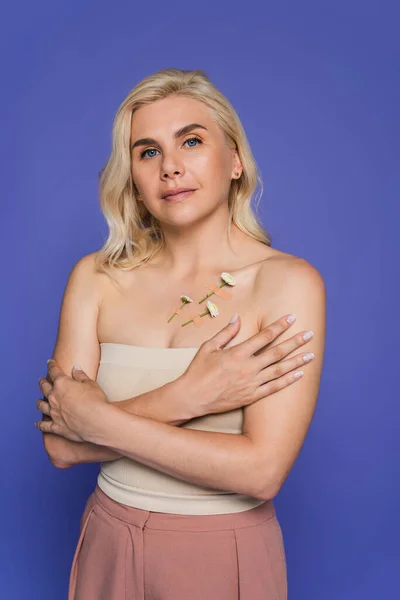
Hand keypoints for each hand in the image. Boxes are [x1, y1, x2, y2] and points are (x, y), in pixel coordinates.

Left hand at [35, 359, 108, 441]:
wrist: (96, 421)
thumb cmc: (95, 401)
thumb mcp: (91, 384)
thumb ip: (81, 376)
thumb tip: (75, 368)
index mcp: (62, 384)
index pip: (54, 371)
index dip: (52, 365)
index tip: (50, 362)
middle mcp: (54, 397)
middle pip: (44, 388)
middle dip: (42, 382)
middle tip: (41, 380)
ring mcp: (53, 412)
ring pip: (41, 406)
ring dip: (39, 402)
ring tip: (39, 400)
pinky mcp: (56, 426)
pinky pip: (44, 425)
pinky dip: (40, 424)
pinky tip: (37, 424)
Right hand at [180, 313, 313, 416]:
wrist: (192, 398)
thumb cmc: (198, 371)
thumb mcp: (208, 347)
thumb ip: (226, 333)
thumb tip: (238, 318)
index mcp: (238, 353)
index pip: (264, 336)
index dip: (280, 326)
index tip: (292, 318)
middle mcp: (248, 368)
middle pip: (277, 352)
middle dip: (295, 342)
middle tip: (310, 334)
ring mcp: (251, 383)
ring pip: (280, 370)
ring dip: (297, 361)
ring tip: (311, 354)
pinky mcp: (251, 396)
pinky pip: (274, 388)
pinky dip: (288, 381)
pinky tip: (299, 374)